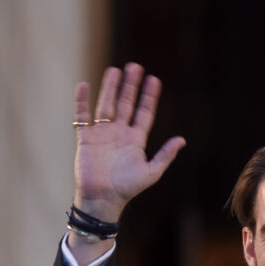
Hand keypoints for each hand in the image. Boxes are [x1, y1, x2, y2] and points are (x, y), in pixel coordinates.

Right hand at [72, 63, 184, 221]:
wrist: (103, 198)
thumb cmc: (128, 188)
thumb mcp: (152, 171)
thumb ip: (165, 155)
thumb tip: (182, 139)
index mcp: (136, 139)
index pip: (144, 112)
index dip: (149, 96)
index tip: (154, 79)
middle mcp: (119, 132)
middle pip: (126, 103)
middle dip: (131, 86)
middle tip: (135, 66)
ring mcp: (102, 133)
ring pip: (106, 104)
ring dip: (110, 88)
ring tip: (115, 70)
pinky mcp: (85, 137)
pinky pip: (82, 115)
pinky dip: (82, 101)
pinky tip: (84, 85)